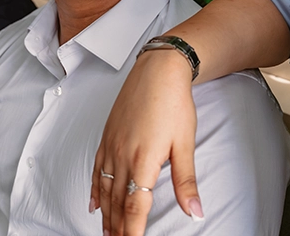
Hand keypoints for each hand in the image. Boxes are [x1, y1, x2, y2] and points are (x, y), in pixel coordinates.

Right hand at [91, 50, 201, 235]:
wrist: (157, 71)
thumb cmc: (173, 103)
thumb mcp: (185, 144)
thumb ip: (186, 182)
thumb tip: (195, 211)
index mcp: (142, 161)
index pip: (135, 208)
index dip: (132, 232)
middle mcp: (122, 156)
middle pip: (117, 203)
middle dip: (117, 229)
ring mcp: (111, 147)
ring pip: (104, 190)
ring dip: (106, 215)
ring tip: (108, 233)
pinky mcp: (107, 137)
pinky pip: (96, 170)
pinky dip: (94, 190)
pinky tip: (94, 203)